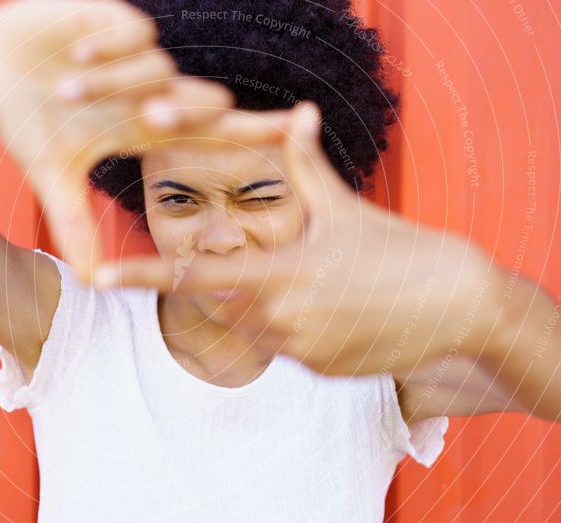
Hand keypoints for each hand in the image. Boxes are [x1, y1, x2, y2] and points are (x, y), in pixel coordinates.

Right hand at [0, 0, 286, 282]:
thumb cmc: (27, 123)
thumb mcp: (50, 176)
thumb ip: (74, 224)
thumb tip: (90, 282)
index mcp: (143, 127)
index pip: (211, 131)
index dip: (252, 130)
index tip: (294, 128)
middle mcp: (147, 91)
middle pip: (197, 99)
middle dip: (177, 110)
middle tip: (149, 118)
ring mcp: (131, 55)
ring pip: (158, 68)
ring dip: (114, 83)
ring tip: (64, 90)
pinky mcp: (109, 17)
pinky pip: (133, 31)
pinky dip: (108, 45)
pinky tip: (74, 53)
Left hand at [96, 101, 505, 375]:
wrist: (460, 306)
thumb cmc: (400, 249)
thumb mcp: (346, 207)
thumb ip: (306, 165)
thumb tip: (298, 111)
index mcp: (278, 273)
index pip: (195, 275)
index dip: (142, 275)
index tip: (100, 276)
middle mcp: (281, 319)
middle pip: (225, 305)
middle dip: (237, 285)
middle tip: (281, 266)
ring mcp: (301, 351)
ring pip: (256, 330)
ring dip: (269, 308)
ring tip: (322, 286)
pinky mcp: (322, 374)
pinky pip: (289, 351)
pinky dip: (300, 331)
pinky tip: (341, 311)